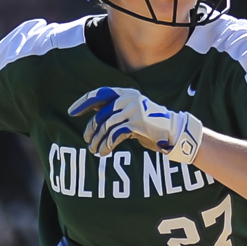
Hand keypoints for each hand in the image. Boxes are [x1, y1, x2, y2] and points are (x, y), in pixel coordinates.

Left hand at [68, 85, 202, 162]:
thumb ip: (116, 112)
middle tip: (87, 141)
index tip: (72, 112)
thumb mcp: (132, 114)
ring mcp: (133, 110)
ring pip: (106, 127)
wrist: (175, 132)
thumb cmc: (151, 126)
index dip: (83, 103)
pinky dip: (107, 145)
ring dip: (98, 141)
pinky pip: (114, 135)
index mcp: (126, 93)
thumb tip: (95, 118)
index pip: (99, 94)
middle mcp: (128, 98)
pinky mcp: (137, 124)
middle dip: (91, 129)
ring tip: (95, 151)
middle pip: (101, 114)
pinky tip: (105, 152)